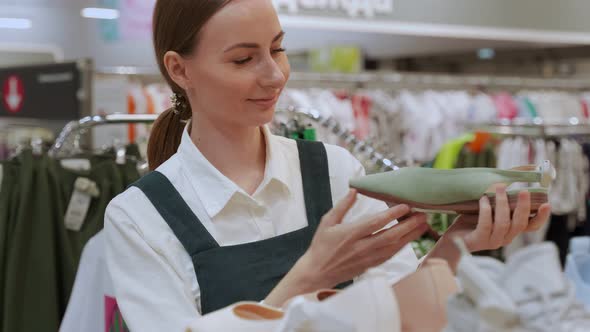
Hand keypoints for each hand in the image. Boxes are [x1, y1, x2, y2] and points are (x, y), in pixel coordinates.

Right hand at [265, 189, 427, 305]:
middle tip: (422, 214)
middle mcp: (361, 247)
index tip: (405, 205)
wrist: (317, 272)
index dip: (392, 214)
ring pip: (394, 247)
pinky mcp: (371, 265)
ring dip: (410, 236)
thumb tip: (354, 190)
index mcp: (349, 234)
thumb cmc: (321, 246)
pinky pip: (391, 255)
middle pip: (390, 236)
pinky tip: (411, 238)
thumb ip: (342, 206)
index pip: (375, 223)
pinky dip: (403, 246)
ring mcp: (368, 258)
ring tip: (423, 225)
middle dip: (409, 225)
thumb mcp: (327, 222)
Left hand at [446, 185, 551, 251]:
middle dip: (523, 207)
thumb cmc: (471, 223)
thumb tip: (509, 178)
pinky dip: (486, 211)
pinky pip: (486, 225)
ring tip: (498, 188)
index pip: (531, 226)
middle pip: (520, 224)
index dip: (541, 217)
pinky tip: (483, 199)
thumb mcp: (489, 210)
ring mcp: (493, 241)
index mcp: (511, 231)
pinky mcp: (479, 240)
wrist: (452, 240)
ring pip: (503, 223)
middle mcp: (505, 238)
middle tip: (524, 191)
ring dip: (502, 204)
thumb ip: (500, 200)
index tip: (547, 203)